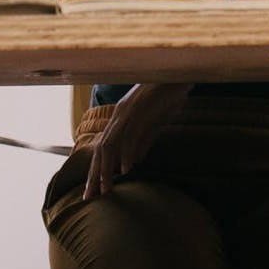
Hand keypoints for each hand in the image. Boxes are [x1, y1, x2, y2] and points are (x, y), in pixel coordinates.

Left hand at [84, 84, 188, 199]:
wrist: (179, 71)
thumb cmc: (169, 95)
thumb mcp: (155, 122)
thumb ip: (143, 141)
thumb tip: (132, 162)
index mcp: (121, 118)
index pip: (103, 148)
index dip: (97, 169)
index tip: (93, 190)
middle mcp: (119, 116)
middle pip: (102, 150)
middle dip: (94, 175)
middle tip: (89, 197)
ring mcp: (128, 113)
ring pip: (111, 145)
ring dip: (106, 169)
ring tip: (104, 190)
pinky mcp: (140, 111)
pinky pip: (130, 136)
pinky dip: (126, 154)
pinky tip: (126, 170)